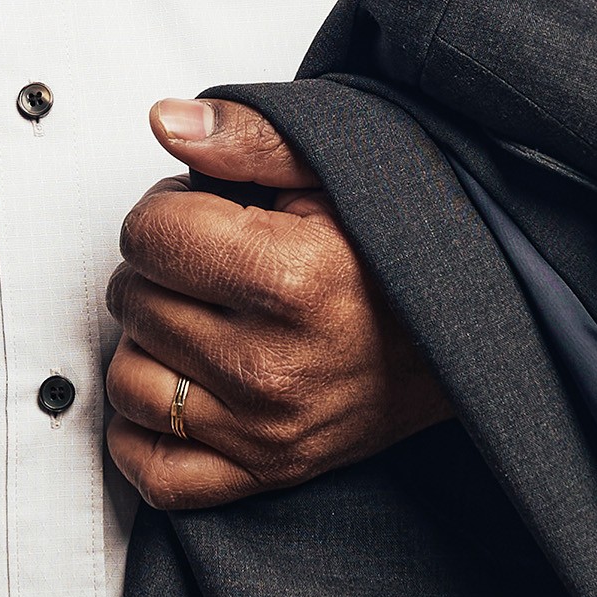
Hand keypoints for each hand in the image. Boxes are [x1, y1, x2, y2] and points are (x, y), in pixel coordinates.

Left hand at [104, 97, 454, 510]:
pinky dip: (142, 429)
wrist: (469, 338)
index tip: (206, 212)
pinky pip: (149, 469)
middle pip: (134, 300)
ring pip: (127, 381)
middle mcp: (272, 365)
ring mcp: (264, 431)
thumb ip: (251, 138)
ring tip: (201, 317)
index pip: (150, 233)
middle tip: (214, 261)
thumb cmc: (403, 251)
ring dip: (150, 343)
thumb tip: (165, 122)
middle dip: (161, 268)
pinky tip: (180, 384)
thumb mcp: (341, 172)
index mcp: (290, 279)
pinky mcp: (262, 474)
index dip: (168, 208)